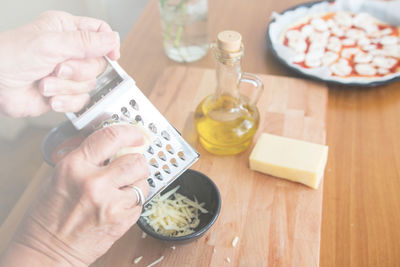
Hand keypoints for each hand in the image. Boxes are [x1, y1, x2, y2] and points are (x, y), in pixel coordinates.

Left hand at [0, 11, 119, 116]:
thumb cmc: (10, 56)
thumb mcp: (51, 43)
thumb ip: (85, 42)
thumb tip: (113, 40)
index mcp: (67, 31)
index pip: (101, 33)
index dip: (109, 45)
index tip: (111, 57)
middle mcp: (70, 51)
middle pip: (98, 63)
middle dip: (78, 71)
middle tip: (58, 69)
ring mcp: (67, 74)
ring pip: (89, 84)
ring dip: (66, 87)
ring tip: (45, 83)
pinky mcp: (63, 93)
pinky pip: (80, 101)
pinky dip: (65, 101)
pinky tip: (50, 97)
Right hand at [0, 125, 149, 265]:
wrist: (47, 250)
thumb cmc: (49, 215)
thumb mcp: (61, 175)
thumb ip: (88, 158)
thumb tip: (115, 145)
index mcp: (75, 166)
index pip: (111, 136)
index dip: (129, 132)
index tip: (137, 135)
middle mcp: (94, 183)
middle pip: (136, 160)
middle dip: (137, 161)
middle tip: (131, 165)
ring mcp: (110, 204)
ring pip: (143, 182)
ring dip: (137, 183)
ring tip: (121, 189)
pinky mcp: (122, 221)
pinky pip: (141, 202)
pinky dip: (134, 202)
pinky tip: (118, 205)